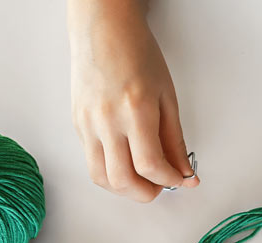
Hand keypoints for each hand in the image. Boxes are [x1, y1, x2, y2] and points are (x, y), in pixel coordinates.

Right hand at [68, 0, 198, 201]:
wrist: (103, 28)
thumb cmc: (136, 53)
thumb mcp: (167, 97)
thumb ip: (175, 140)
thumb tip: (185, 172)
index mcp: (135, 110)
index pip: (150, 166)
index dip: (169, 181)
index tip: (180, 180)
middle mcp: (106, 120)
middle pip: (122, 180)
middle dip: (145, 194)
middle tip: (160, 187)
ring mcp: (87, 123)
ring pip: (101, 177)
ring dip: (124, 189)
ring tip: (142, 181)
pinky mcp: (77, 124)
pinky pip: (92, 161)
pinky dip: (111, 171)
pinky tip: (126, 162)